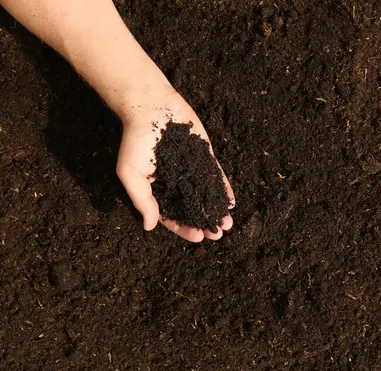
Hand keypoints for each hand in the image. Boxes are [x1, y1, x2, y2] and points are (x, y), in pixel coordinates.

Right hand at [116, 90, 234, 241]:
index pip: (172, 215)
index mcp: (157, 189)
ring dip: (216, 210)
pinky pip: (215, 175)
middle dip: (204, 222)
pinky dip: (223, 189)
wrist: (151, 106)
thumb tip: (150, 226)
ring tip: (227, 224)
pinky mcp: (204, 155)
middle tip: (217, 234)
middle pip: (192, 209)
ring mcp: (191, 169)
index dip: (184, 228)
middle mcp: (176, 182)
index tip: (198, 237)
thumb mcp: (131, 173)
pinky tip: (231, 202)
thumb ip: (142, 199)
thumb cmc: (136, 139)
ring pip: (205, 195)